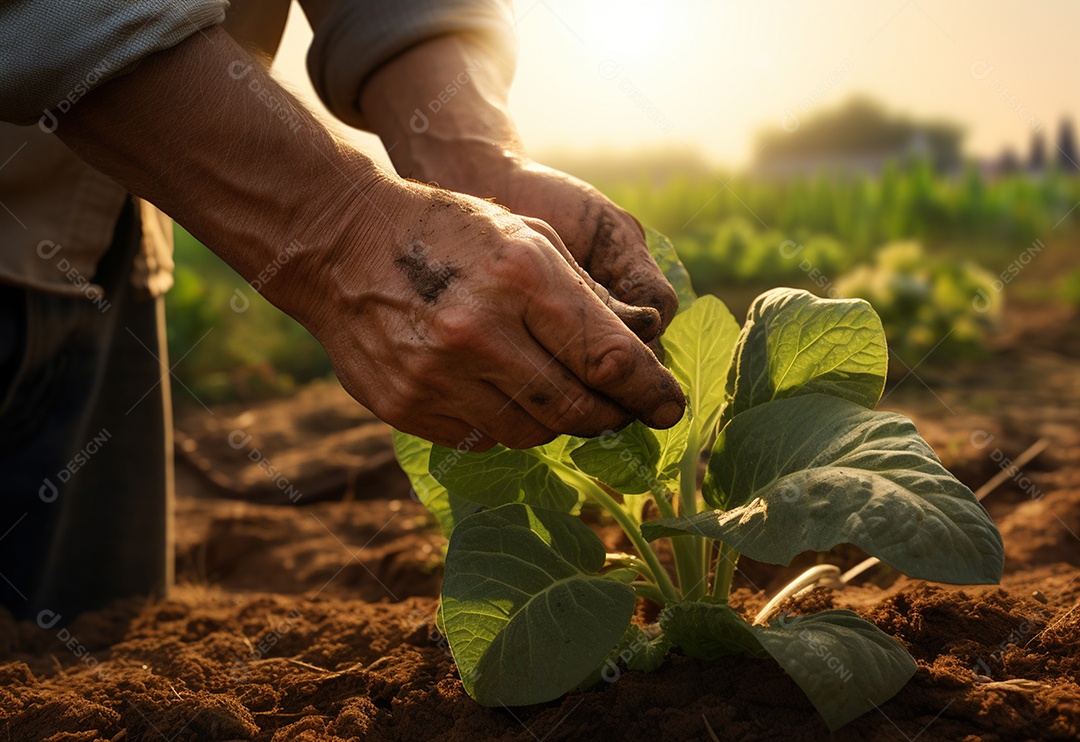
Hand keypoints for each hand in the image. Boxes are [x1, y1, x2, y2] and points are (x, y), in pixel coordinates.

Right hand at [57, 28, 683, 450]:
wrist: (344, 245)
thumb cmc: (451, 233)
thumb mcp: (529, 237)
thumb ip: (586, 298)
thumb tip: (638, 356)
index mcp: (522, 277)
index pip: (610, 358)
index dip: (650, 391)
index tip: (671, 407)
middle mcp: (481, 332)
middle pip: (577, 408)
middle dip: (611, 414)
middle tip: (623, 411)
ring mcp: (438, 376)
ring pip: (532, 433)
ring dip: (557, 421)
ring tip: (560, 396)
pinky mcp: (407, 406)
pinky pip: (482, 438)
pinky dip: (507, 424)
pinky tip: (503, 394)